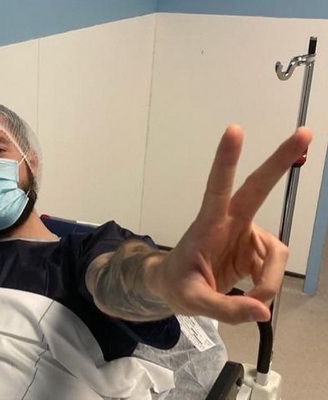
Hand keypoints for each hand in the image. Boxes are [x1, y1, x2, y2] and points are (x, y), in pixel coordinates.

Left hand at [151, 125, 311, 323]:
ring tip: (248, 303)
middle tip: (304, 132)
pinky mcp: (255, 249)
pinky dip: (266, 288)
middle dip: (280, 161)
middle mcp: (231, 222)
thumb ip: (224, 308)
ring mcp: (246, 234)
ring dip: (267, 282)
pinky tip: (251, 297)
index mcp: (208, 225)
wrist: (174, 288)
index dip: (226, 162)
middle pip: (258, 188)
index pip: (217, 189)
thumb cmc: (176, 284)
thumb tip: (262, 310)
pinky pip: (273, 270)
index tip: (234, 130)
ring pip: (276, 255)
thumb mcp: (191, 300)